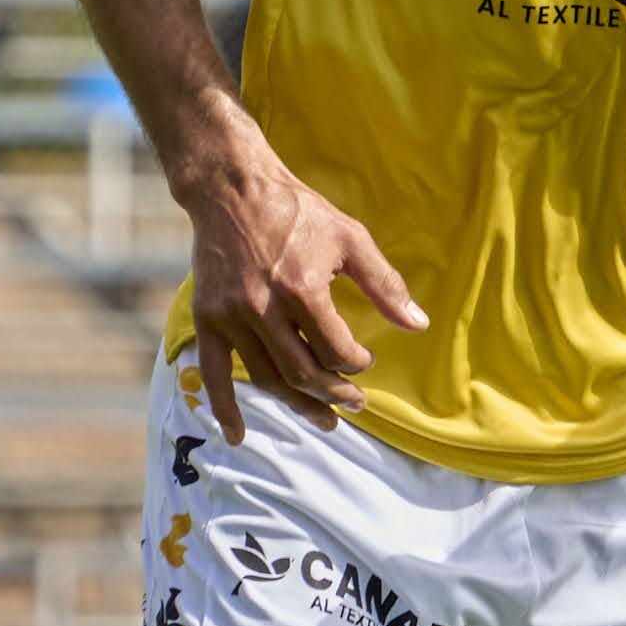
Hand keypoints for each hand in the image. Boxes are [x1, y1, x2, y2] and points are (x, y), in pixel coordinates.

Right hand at [174, 122, 425, 440]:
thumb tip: (418, 325)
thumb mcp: (351, 238)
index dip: (356, 365)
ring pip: (268, 378)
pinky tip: (237, 435)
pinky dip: (225, 408)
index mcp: (302, 288)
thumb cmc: (298, 211)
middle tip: (354, 404)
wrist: (234, 189)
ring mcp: (233, 315)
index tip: (363, 361)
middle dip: (334, 394)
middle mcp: (264, 307)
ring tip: (323, 419)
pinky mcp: (208, 318)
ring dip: (297, 405)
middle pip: (303, 373)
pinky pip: (214, 372)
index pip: (336, 351)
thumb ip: (384, 284)